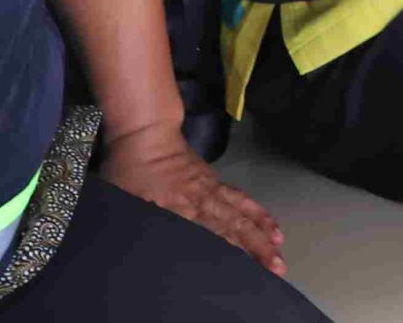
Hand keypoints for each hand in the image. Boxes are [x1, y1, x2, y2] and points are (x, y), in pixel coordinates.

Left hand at [102, 121, 287, 275]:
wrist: (146, 133)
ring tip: (278, 255)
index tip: (242, 269)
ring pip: (242, 215)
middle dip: (256, 249)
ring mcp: (211, 191)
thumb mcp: (124, 201)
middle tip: (275, 268)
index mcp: (177, 208)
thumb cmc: (129, 169)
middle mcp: (200, 201)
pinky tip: (271, 227)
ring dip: (262, 236)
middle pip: (233, 226)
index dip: (226, 250)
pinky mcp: (216, 183)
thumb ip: (138, 223)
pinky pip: (242, 200)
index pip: (207, 233)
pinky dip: (259, 214)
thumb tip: (145, 246)